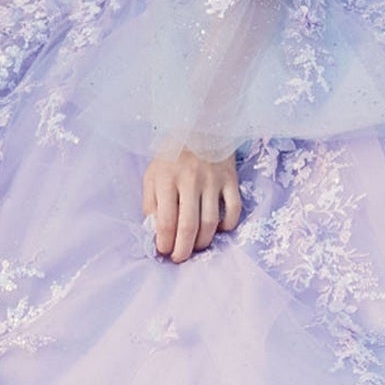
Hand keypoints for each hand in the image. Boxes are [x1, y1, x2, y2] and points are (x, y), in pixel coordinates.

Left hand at [142, 148, 242, 262]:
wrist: (201, 125)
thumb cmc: (172, 155)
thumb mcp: (153, 174)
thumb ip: (150, 203)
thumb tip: (155, 232)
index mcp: (166, 179)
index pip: (165, 221)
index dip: (164, 242)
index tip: (163, 250)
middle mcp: (190, 180)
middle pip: (188, 226)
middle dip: (183, 250)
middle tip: (179, 258)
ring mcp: (213, 180)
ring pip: (211, 223)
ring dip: (203, 242)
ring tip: (196, 246)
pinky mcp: (231, 179)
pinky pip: (234, 210)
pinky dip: (228, 225)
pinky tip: (219, 229)